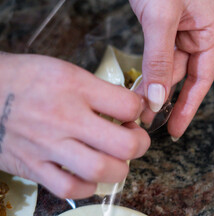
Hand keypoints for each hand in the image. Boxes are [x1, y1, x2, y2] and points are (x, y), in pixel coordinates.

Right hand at [0, 53, 149, 198]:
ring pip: (100, 170)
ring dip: (118, 170)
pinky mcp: (33, 166)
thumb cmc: (27, 78)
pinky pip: (69, 188)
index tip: (133, 114)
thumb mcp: (66, 71)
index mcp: (76, 88)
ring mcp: (48, 145)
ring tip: (116, 160)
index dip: (138, 111)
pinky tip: (90, 175)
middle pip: (123, 145)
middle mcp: (65, 118)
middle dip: (139, 145)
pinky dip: (88, 186)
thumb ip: (98, 90)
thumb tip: (127, 108)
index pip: (127, 106)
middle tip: (135, 140)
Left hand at [123, 0, 213, 138]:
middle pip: (183, 75)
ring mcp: (178, 29)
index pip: (202, 78)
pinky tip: (136, 84)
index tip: (176, 129)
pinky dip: (146, 69)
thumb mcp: (160, 17)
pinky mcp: (161, 24)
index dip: (189, 106)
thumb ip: (159, 60)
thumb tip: (157, 99)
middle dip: (165, 97)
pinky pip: (156, 54)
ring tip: (136, 106)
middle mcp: (196, 32)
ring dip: (152, 85)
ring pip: (167, 66)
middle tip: (147, 120)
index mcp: (208, 30)